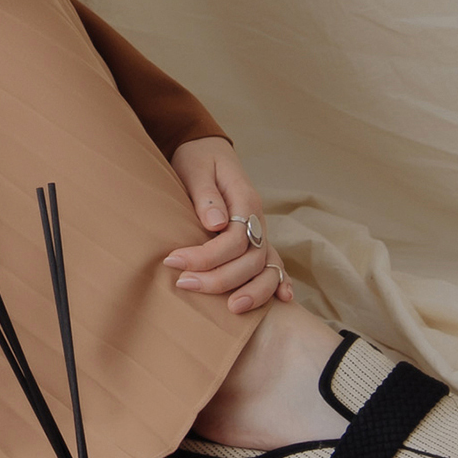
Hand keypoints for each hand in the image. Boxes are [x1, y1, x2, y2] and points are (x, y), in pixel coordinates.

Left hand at [164, 136, 291, 312]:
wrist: (207, 148)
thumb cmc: (197, 158)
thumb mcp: (196, 168)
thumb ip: (206, 195)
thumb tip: (216, 223)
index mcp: (244, 200)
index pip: (233, 238)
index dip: (206, 255)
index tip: (173, 261)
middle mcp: (257, 219)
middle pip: (250, 258)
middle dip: (220, 278)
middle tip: (184, 284)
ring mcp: (259, 230)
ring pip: (267, 267)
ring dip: (254, 291)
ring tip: (232, 309)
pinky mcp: (256, 238)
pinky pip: (274, 263)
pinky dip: (280, 282)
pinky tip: (284, 300)